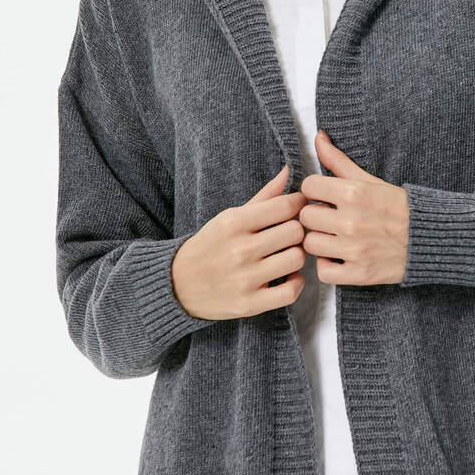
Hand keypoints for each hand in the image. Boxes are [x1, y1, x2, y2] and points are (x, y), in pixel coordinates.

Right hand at [171, 164, 307, 318]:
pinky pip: (291, 291)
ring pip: (296, 258)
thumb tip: (288, 170)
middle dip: (296, 231)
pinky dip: (295, 283)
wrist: (177, 284)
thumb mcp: (230, 217)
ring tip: (286, 255)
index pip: (285, 206)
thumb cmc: (210, 246)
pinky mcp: (249, 304)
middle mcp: (240, 249)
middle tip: (289, 235)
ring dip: (296, 256)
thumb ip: (263, 197)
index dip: (297, 206)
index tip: (295, 210)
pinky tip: (286, 276)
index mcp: (234, 222)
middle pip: (295, 231)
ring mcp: (245, 278)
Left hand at [299, 130, 408, 285]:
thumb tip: (318, 136)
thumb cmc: (397, 207)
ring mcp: (355, 250)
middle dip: (315, 216)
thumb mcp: (369, 180)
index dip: (315, 191)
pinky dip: (328, 266)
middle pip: (306, 217)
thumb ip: (339, 160)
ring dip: (319, 242)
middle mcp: (351, 221)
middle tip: (329, 218)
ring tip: (333, 237)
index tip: (324, 196)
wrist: (429, 238)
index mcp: (353, 193)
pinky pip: (323, 272)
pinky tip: (338, 256)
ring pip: (310, 245)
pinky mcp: (359, 273)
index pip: (308, 187)